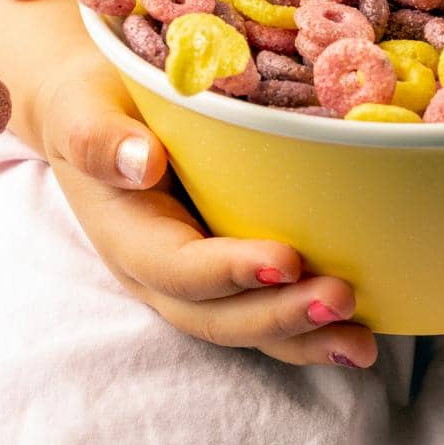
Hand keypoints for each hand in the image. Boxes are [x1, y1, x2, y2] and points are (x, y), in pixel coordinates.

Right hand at [38, 56, 377, 369]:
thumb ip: (97, 137)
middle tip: (340, 298)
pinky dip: (311, 328)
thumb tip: (141, 163)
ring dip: (305, 337)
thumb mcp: (80, 107)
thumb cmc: (92, 102)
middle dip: (279, 316)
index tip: (285, 259)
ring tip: (362, 342)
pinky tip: (363, 335)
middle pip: (219, 316)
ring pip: (249, 326)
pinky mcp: (230, 272)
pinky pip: (267, 309)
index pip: (178, 267)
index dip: (230, 271)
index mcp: (127, 235)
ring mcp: (197, 280)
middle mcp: (162, 272)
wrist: (93, 112)